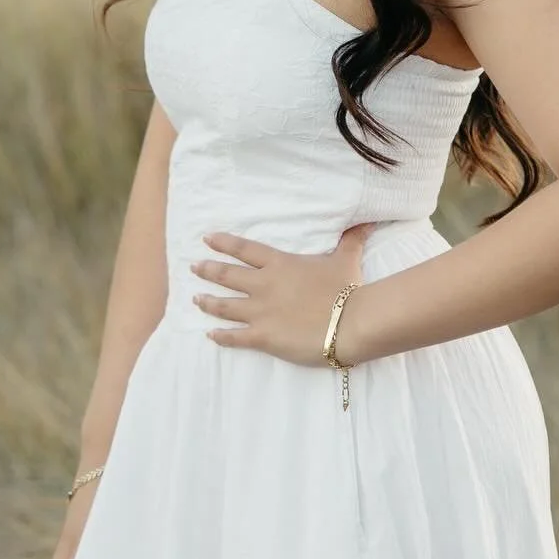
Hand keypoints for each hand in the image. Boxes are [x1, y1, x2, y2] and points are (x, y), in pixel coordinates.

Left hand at [190, 222, 373, 365]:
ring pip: (225, 305)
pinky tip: (210, 334)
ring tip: (195, 299)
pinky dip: (220, 336)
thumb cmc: (347, 289)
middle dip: (208, 270)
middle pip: (228, 275)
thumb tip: (365, 221)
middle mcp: (263, 285)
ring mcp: (260, 312)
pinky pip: (235, 336)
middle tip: (193, 267)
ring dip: (208, 302)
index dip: (224, 243)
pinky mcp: (263, 337)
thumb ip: (351, 239)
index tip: (207, 239)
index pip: (245, 249)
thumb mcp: (346, 258)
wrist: (350, 322)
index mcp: (280, 264)